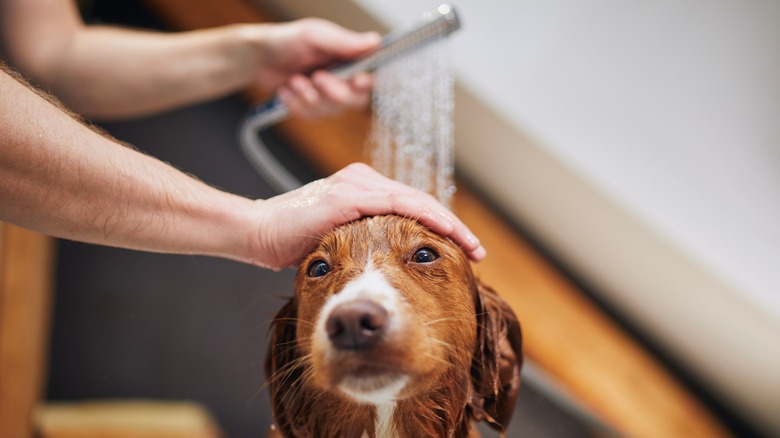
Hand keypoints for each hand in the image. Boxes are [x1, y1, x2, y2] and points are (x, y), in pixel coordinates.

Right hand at [250, 163, 485, 269]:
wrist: (257, 232)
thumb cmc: (290, 240)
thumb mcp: (335, 240)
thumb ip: (360, 241)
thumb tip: (385, 263)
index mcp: (361, 188)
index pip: (410, 206)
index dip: (438, 226)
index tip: (460, 249)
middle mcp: (363, 180)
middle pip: (420, 201)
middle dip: (453, 227)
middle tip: (477, 250)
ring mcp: (358, 185)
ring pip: (417, 201)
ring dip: (449, 224)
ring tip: (472, 246)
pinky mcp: (351, 195)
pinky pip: (399, 205)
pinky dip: (427, 218)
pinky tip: (447, 232)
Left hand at [252, 18, 380, 118]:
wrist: (258, 58)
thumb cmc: (287, 41)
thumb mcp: (314, 35)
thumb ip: (344, 42)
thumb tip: (375, 42)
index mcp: (349, 58)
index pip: (371, 76)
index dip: (367, 83)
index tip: (357, 80)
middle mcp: (343, 79)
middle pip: (356, 101)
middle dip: (335, 92)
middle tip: (317, 77)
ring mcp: (328, 96)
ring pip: (332, 111)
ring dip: (309, 96)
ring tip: (294, 79)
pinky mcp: (313, 108)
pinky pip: (313, 117)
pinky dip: (296, 104)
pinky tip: (287, 89)